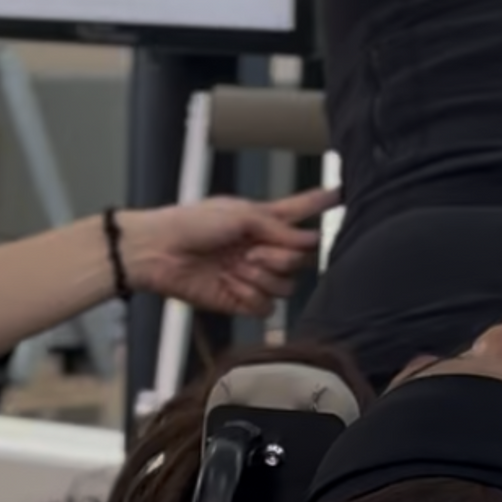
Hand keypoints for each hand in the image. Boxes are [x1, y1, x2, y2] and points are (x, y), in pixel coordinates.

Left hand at [119, 187, 336, 316]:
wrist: (158, 252)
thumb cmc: (190, 224)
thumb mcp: (239, 214)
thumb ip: (278, 227)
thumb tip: (310, 241)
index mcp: (262, 220)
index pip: (300, 210)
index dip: (321, 204)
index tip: (343, 193)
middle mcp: (262, 248)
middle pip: (301, 259)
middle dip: (281, 256)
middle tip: (251, 250)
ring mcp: (253, 275)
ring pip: (287, 286)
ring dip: (263, 276)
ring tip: (235, 266)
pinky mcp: (240, 300)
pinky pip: (265, 308)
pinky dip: (249, 296)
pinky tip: (230, 284)